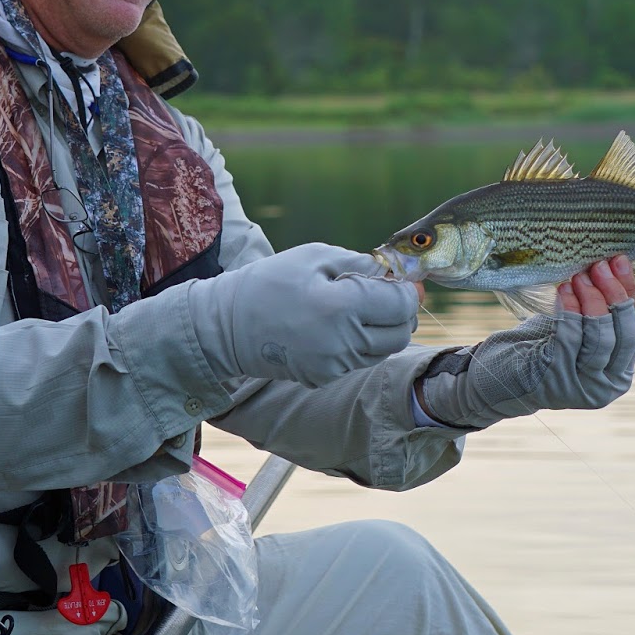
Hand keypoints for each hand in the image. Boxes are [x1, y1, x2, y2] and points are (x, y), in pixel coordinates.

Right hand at [185, 243, 419, 387]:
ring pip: (384, 350)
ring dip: (383, 329)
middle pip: (400, 333)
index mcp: (342, 308)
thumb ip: (358, 263)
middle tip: (385, 294)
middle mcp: (343, 343)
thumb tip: (391, 272)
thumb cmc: (269, 282)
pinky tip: (338, 327)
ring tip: (358, 308)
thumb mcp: (313, 257)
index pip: (401, 304)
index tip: (399, 280)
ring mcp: (334, 365)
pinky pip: (359, 361)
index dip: (407, 290)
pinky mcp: (324, 377)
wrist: (227, 325)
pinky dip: (361, 344)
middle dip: (400, 312)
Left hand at [418, 256, 634, 427]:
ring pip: (601, 337)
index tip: (619, 260)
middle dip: (614, 294)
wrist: (499, 377)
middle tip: (601, 264)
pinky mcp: (557, 380)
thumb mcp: (578, 332)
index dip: (629, 292)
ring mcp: (583, 386)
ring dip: (592, 300)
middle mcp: (607, 386)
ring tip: (580, 275)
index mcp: (619, 373)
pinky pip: (571, 339)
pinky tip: (563, 289)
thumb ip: (601, 313)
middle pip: (624, 334)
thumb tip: (616, 265)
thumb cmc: (540, 347)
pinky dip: (570, 310)